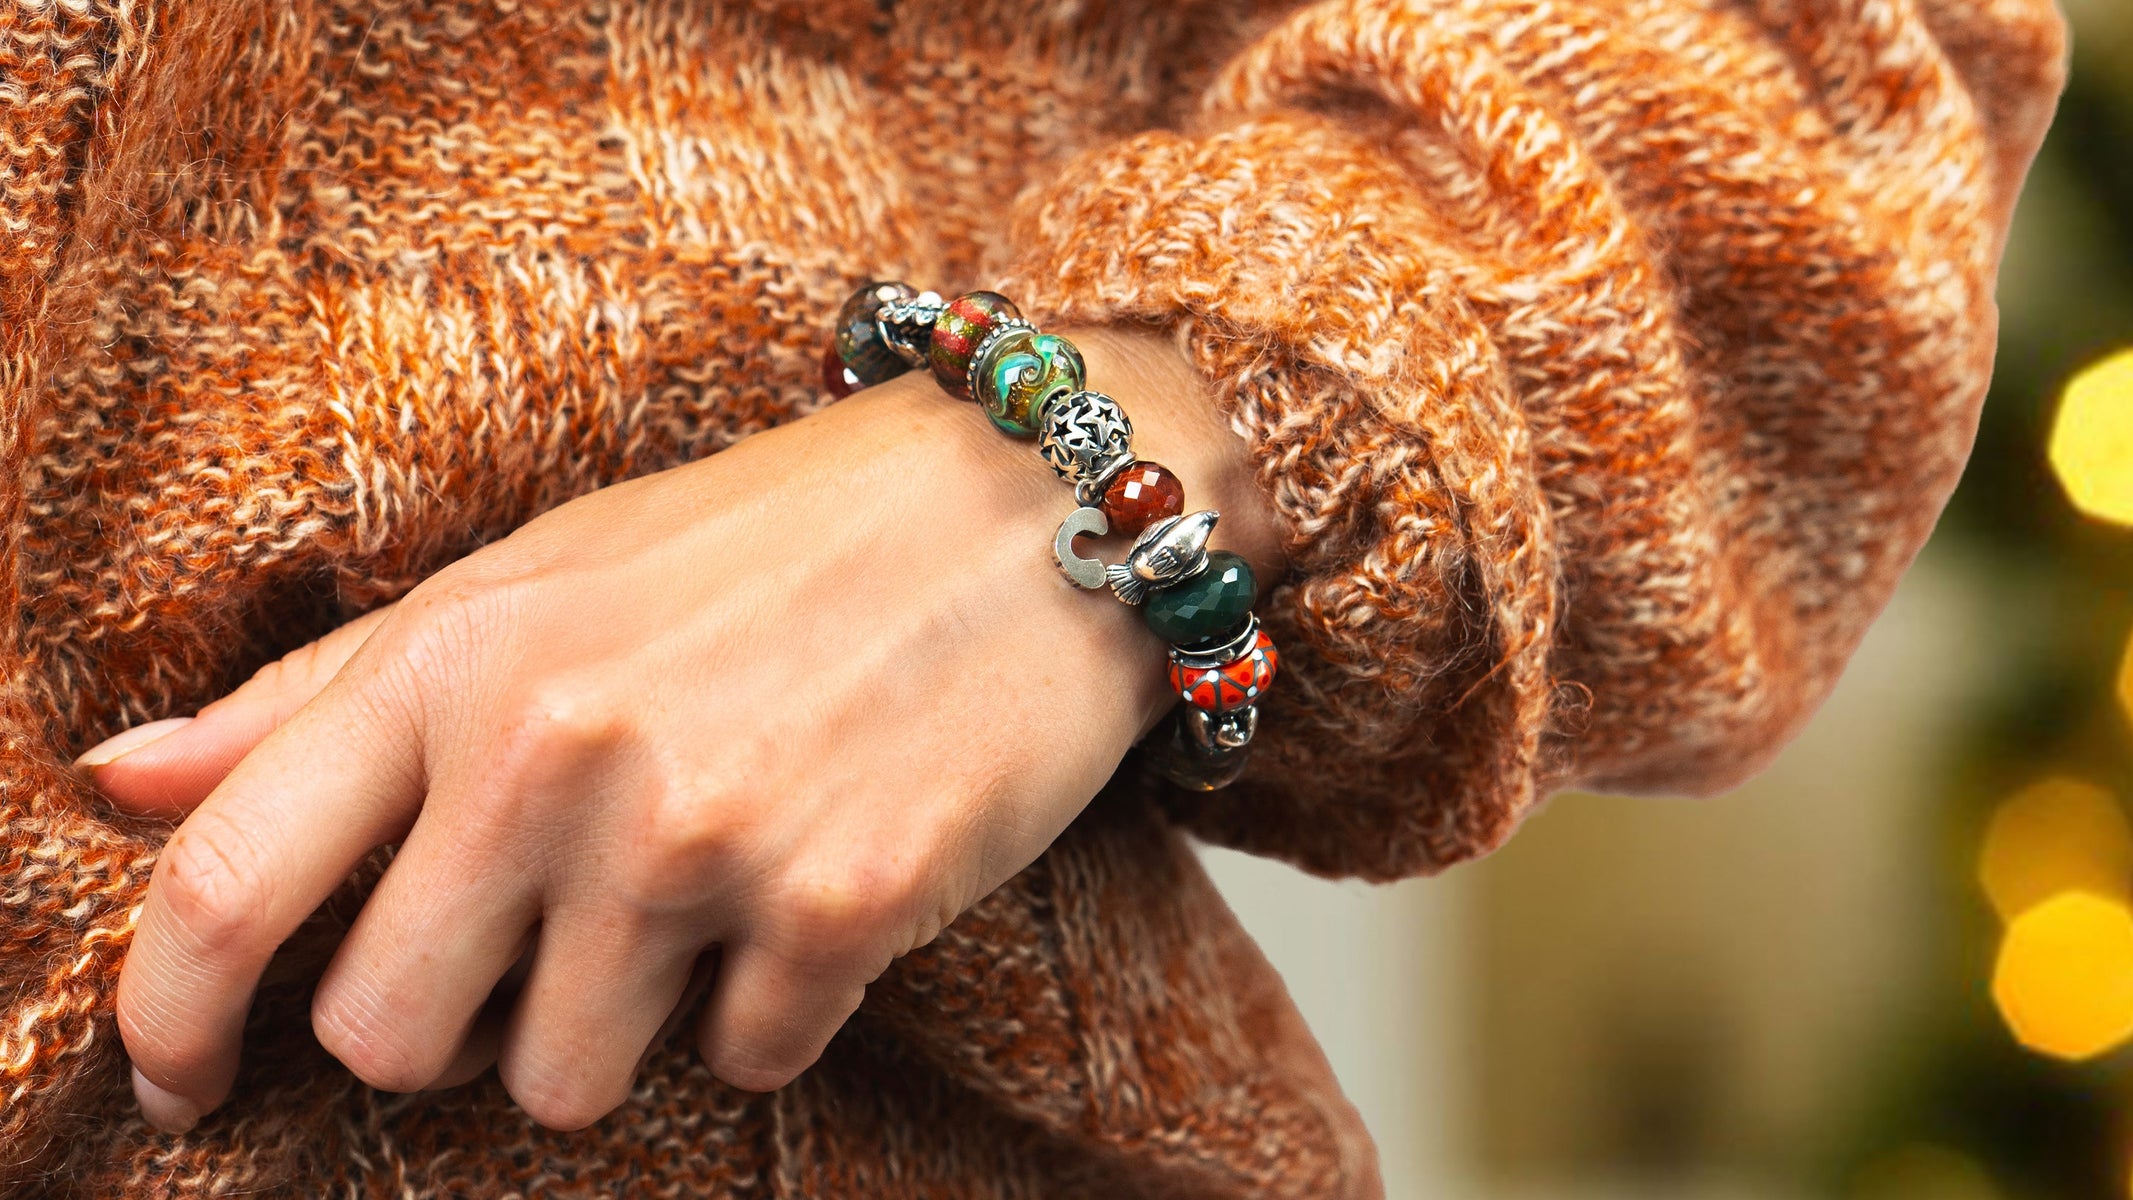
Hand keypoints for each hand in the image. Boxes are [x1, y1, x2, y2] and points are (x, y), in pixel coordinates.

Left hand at [90, 328, 1281, 1132]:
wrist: (1038, 508)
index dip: (165, 1020)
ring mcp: (700, 836)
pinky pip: (741, 1062)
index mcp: (460, 655)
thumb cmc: (776, 538)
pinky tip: (812, 891)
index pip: (225, 883)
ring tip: (699, 899)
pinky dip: (768, 1007)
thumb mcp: (535, 574)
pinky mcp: (842, 905)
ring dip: (616, 1025)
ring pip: (560, 1085)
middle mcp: (558, 750)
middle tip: (536, 946)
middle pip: (386, 1036)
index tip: (182, 1082)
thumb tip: (120, 785)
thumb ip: (330, 690)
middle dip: (447, 1026)